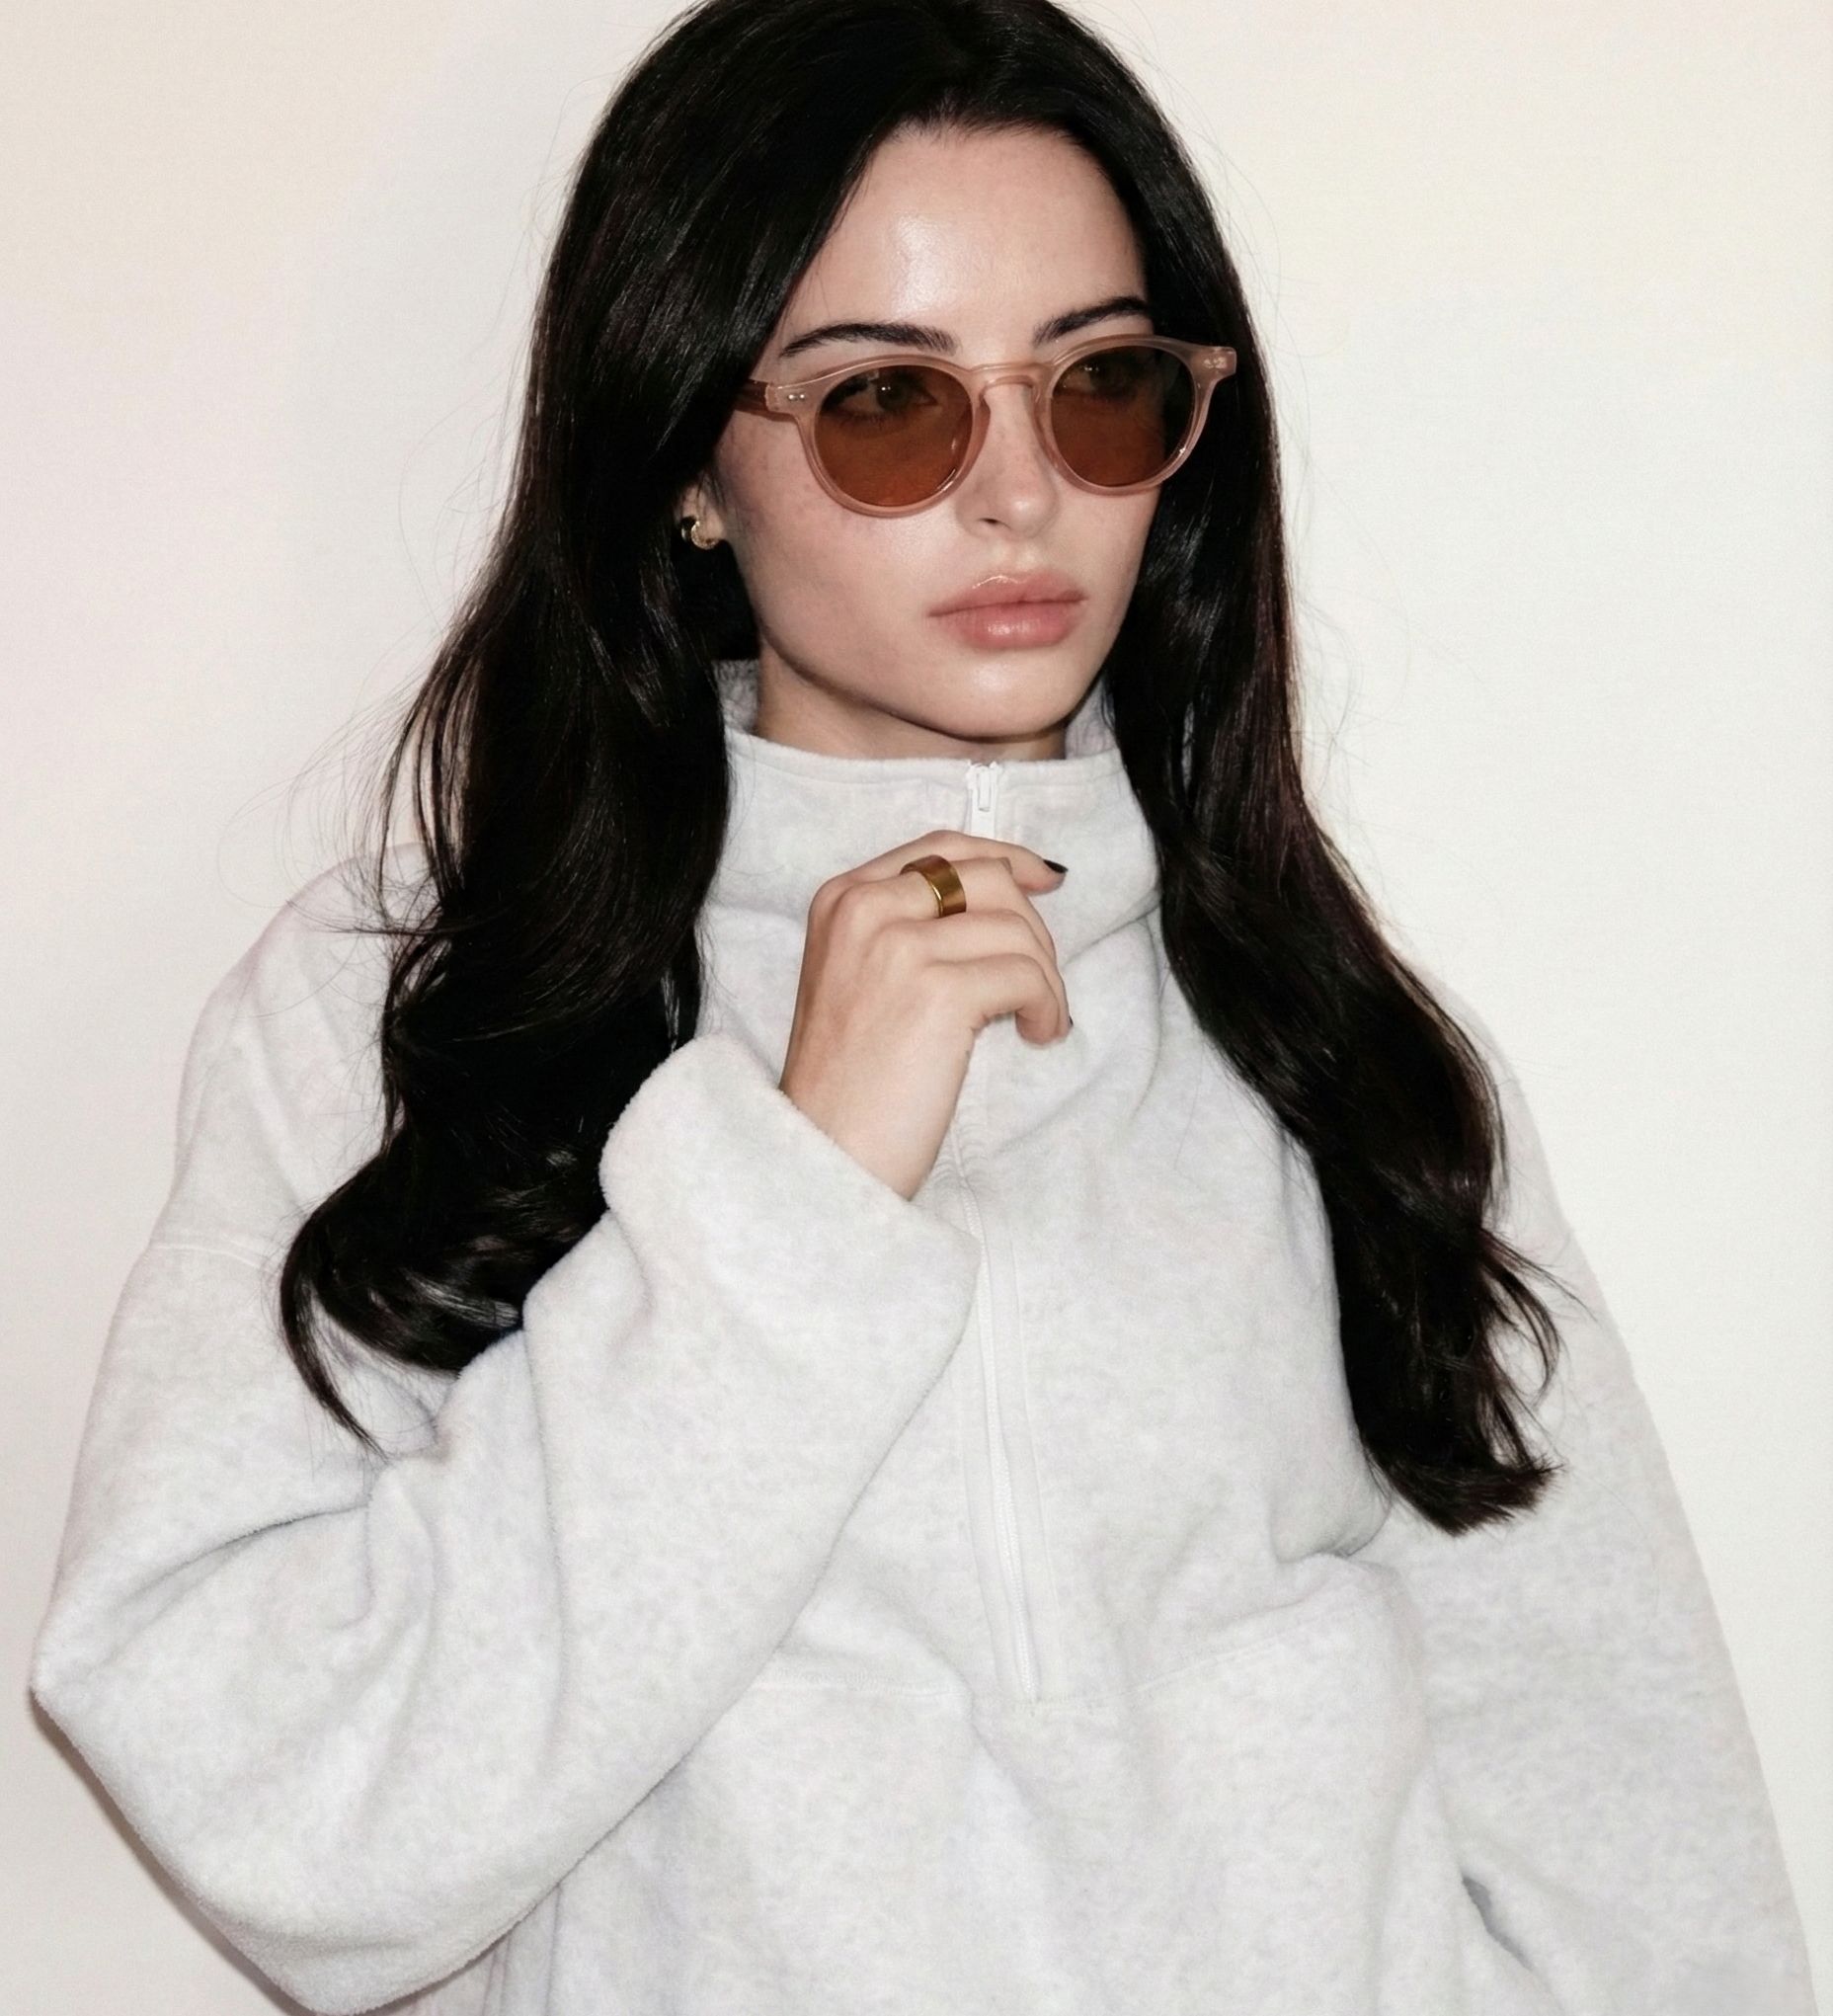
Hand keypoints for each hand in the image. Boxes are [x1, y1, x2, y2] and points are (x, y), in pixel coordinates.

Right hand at [779, 832, 1069, 1197]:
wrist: (824, 1150)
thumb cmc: (850, 1081)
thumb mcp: (858, 978)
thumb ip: (907, 929)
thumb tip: (1007, 894)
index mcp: (841, 899)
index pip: (940, 848)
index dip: (1005, 856)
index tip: (1046, 879)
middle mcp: (863, 909)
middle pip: (988, 878)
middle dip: (1034, 928)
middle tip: (1041, 983)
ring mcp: (897, 946)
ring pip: (1017, 929)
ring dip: (1047, 979)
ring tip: (1039, 1021)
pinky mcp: (937, 992)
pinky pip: (1026, 976)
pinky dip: (1047, 1007)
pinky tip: (1036, 1036)